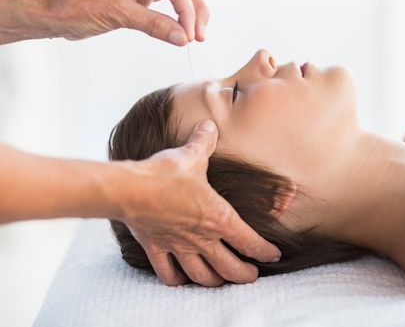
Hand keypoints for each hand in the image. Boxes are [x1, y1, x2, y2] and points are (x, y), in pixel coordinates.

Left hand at [47, 0, 208, 44]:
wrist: (57, 13)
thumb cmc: (76, 7)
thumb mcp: (118, 16)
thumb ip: (154, 25)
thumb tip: (183, 38)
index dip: (186, 11)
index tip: (190, 35)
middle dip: (195, 9)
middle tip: (199, 36)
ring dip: (192, 11)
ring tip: (196, 34)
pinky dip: (180, 14)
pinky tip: (185, 27)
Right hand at [121, 120, 280, 285]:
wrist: (130, 189)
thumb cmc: (166, 174)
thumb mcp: (192, 154)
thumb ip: (205, 141)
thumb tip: (210, 124)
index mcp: (219, 218)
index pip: (250, 242)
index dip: (265, 251)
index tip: (273, 254)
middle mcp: (202, 238)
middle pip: (230, 268)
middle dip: (245, 274)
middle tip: (253, 275)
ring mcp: (179, 246)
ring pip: (202, 275)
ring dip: (215, 281)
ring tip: (222, 281)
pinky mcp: (157, 248)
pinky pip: (169, 273)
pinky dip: (177, 280)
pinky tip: (181, 279)